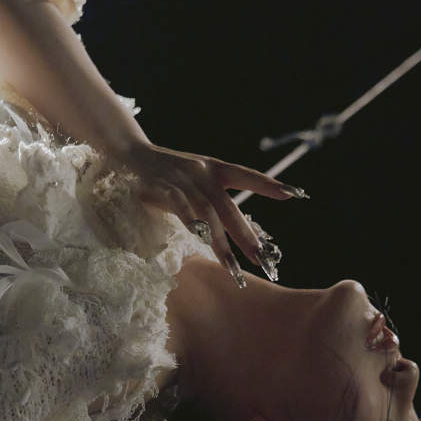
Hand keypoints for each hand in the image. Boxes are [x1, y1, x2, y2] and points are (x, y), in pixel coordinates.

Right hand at [115, 139, 307, 285]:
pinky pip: (181, 208)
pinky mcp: (162, 187)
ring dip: (221, 243)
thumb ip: (211, 197)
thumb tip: (228, 228)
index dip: (268, 184)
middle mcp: (201, 171)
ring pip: (208, 213)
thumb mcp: (191, 179)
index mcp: (212, 167)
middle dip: (246, 236)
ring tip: (233, 267)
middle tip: (262, 259)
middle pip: (228, 207)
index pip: (245, 175)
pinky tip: (202, 239)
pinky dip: (192, 222)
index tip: (294, 194)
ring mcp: (182, 179)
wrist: (127, 153)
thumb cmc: (163, 172)